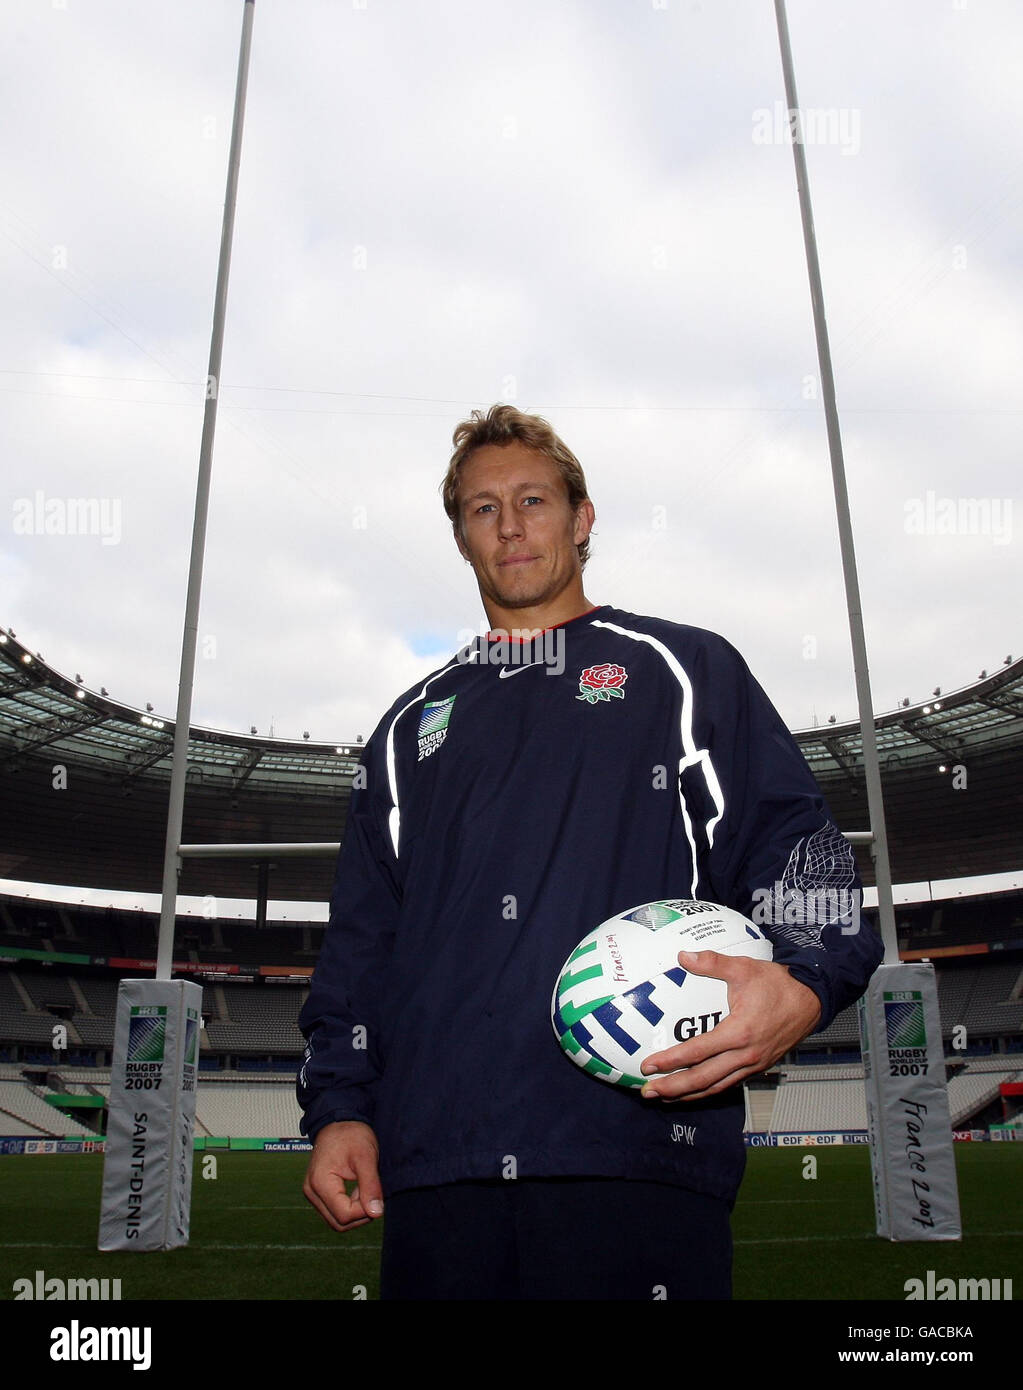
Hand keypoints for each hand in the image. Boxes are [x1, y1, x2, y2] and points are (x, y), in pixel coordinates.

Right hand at [303, 1120, 383, 1231]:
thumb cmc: (351, 1134)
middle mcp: (311, 1191)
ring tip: (365, 1190)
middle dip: (360, 1215)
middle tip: (373, 1195)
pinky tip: (358, 1191)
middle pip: (338, 1222)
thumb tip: (376, 1212)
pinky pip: (334, 1211)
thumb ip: (370, 1185)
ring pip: (336, 1220)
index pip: (344, 1215)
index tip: (377, 1195)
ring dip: (355, 1212)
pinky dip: (349, 1207)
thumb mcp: (366, 1156)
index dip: (364, 1211)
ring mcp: (313, 1193)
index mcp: (320, 1182)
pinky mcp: (318, 1193)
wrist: (338, 1122)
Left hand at [639, 950, 821, 1101]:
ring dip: (688, 1094)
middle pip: (703, 1079)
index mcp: (740, 1033)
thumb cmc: (778, 984)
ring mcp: (753, 1064)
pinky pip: (729, 1083)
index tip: (648, 1065)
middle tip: (648, 1092)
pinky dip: (708, 1089)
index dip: (670, 1061)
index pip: (697, 1052)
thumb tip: (683, 956)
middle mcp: (746, 1055)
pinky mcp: (758, 1066)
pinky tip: (693, 1090)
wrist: (811, 1000)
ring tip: (664, 1096)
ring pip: (716, 1086)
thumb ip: (712, 963)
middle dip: (673, 1087)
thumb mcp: (744, 968)